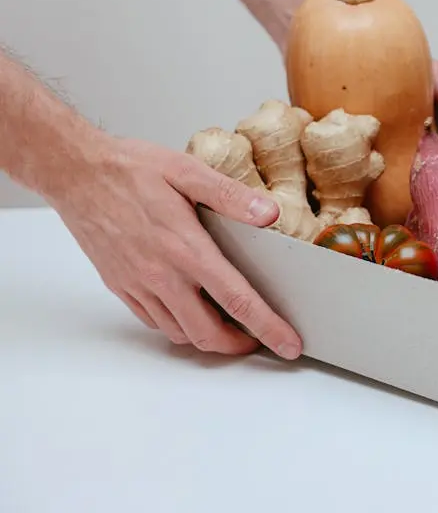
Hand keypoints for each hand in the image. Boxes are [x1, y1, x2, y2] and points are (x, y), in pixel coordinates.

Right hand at [52, 135, 303, 359]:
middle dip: (239, 345)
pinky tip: (190, 310)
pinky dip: (177, 326)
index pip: (237, 301)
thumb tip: (270, 214)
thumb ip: (231, 196)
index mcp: (186, 249)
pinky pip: (154, 321)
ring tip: (228, 326)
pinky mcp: (121, 286)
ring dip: (208, 338)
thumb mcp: (187, 171)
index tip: (288, 344)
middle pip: (208, 333)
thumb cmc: (129, 168)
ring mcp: (138, 285)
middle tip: (259, 337)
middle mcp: (162, 275)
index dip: (268, 328)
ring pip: (179, 333)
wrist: (74, 172)